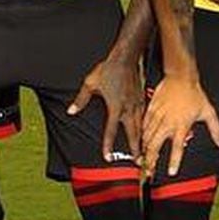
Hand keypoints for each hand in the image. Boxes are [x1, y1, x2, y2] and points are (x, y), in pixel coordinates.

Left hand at [68, 49, 143, 163]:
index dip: (108, 145)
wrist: (126, 57)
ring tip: (144, 152)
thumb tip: (71, 111)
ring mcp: (137, 103)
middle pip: (132, 133)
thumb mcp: (90, 83)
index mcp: (115, 107)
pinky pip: (145, 117)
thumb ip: (81, 99)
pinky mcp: (142, 98)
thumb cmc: (108, 69)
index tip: (107, 156)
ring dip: (142, 140)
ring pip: (141, 126)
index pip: (110, 131)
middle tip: (138, 162)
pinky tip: (147, 132)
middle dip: (136, 149)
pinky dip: (146, 127)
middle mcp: (127, 108)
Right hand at [141, 74, 218, 179]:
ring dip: (145, 148)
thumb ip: (215, 130)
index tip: (171, 172)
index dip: (174, 161)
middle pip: (155, 145)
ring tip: (142, 157)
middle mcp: (168, 123)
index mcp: (182, 126)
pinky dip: (142, 133)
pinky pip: (144, 124)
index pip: (177, 148)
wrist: (180, 76)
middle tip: (148, 168)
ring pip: (148, 136)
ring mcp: (158, 116)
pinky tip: (141, 139)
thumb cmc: (194, 93)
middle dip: (150, 158)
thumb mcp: (208, 112)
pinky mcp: (151, 109)